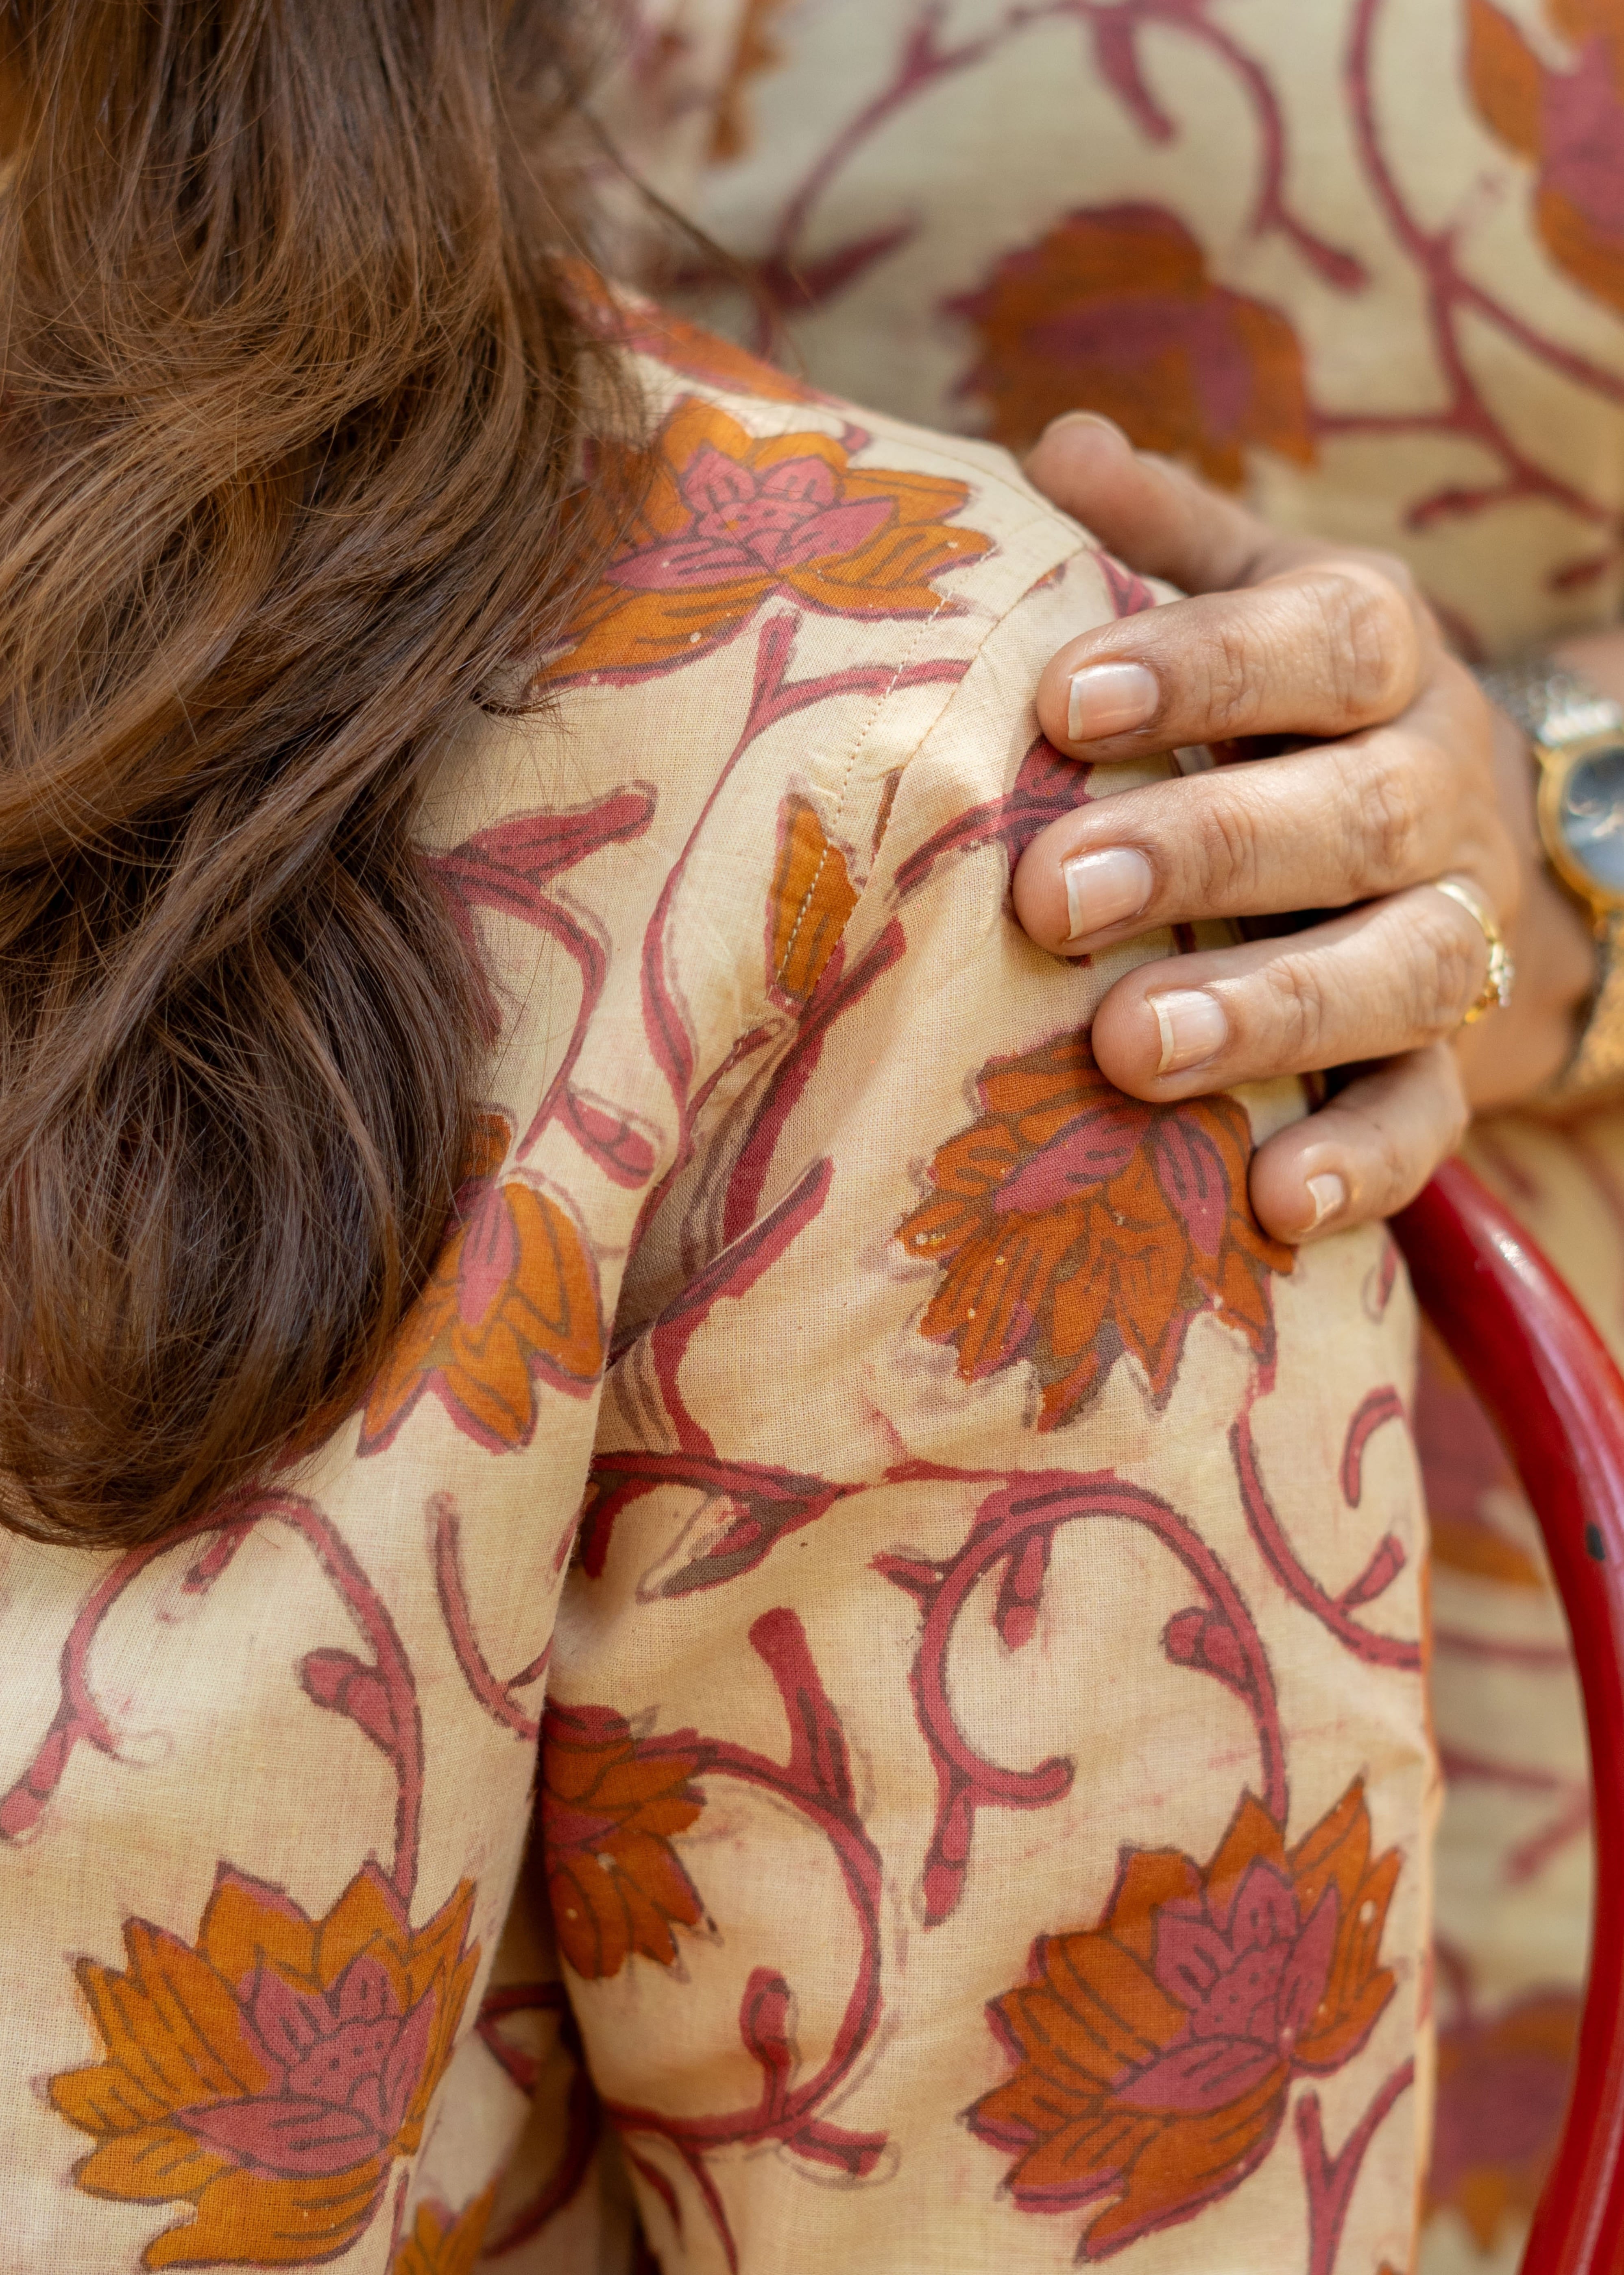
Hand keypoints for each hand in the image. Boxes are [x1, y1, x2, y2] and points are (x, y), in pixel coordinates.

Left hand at [1011, 414, 1595, 1242]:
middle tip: (1051, 895)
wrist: (1461, 837)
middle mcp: (1434, 793)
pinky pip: (1426, 1118)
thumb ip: (1165, 538)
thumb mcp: (1253, 604)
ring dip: (1264, 1011)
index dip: (1202, 671)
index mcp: (1381, 660)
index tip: (1067, 704)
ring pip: (1393, 972)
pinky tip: (1275, 1201)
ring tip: (1125, 1049)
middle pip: (1350, 817)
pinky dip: (1361, 1164)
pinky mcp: (1451, 1062)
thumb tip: (1056, 447)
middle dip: (1204, 852)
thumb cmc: (1297, 711)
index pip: (1319, 644)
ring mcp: (1454, 936)